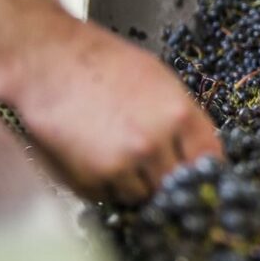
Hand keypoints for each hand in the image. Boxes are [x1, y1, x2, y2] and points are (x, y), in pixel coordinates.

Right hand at [11, 19, 222, 203]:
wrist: (49, 63)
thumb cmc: (103, 63)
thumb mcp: (161, 80)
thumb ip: (183, 117)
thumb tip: (198, 150)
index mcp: (178, 114)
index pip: (209, 158)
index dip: (204, 166)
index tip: (197, 171)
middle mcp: (154, 143)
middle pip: (177, 184)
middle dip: (168, 177)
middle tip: (154, 164)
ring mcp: (121, 164)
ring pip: (144, 195)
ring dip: (136, 183)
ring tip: (119, 154)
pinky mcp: (90, 179)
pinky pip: (110, 197)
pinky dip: (106, 186)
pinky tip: (96, 157)